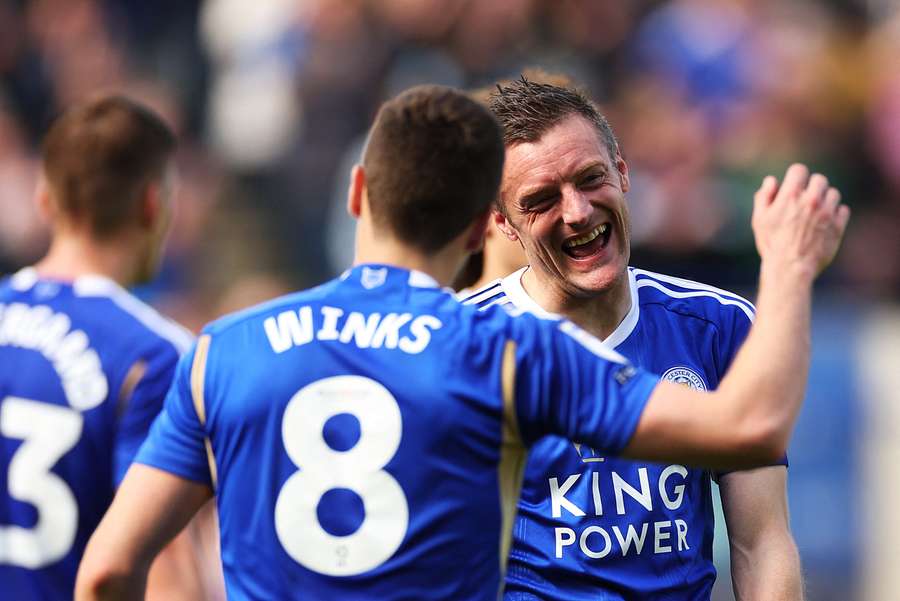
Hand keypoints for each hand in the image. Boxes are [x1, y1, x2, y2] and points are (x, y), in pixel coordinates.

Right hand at [752, 163, 849, 279]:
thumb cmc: (771, 244)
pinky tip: (825, 222)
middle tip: (805, 200)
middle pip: (819, 179)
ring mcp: (827, 212)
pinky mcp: (838, 226)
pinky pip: (843, 210)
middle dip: (812, 187)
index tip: (793, 186)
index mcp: (791, 195)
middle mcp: (812, 200)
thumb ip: (764, 196)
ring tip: (816, 212)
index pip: (799, 170)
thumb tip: (771, 181)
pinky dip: (836, 213)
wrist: (790, 268)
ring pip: (833, 193)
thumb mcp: (759, 219)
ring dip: (825, 199)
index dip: (795, 177)